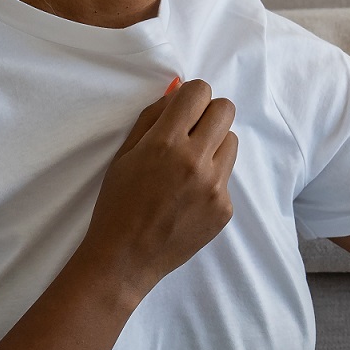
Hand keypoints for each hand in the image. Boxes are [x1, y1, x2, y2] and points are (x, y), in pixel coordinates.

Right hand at [75, 78, 237, 300]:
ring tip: (189, 167)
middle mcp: (196, 161)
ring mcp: (215, 186)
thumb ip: (152, 118)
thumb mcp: (124, 154)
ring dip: (214, 145)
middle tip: (190, 133)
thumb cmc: (117, 203)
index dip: (191, 97)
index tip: (182, 111)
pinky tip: (188, 198)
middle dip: (208, 115)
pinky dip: (211, 180)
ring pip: (231, 141)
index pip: (200, 92)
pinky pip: (227, 177)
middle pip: (225, 110)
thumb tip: (177, 92)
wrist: (126, 257)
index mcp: (166, 142)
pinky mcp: (225, 208)